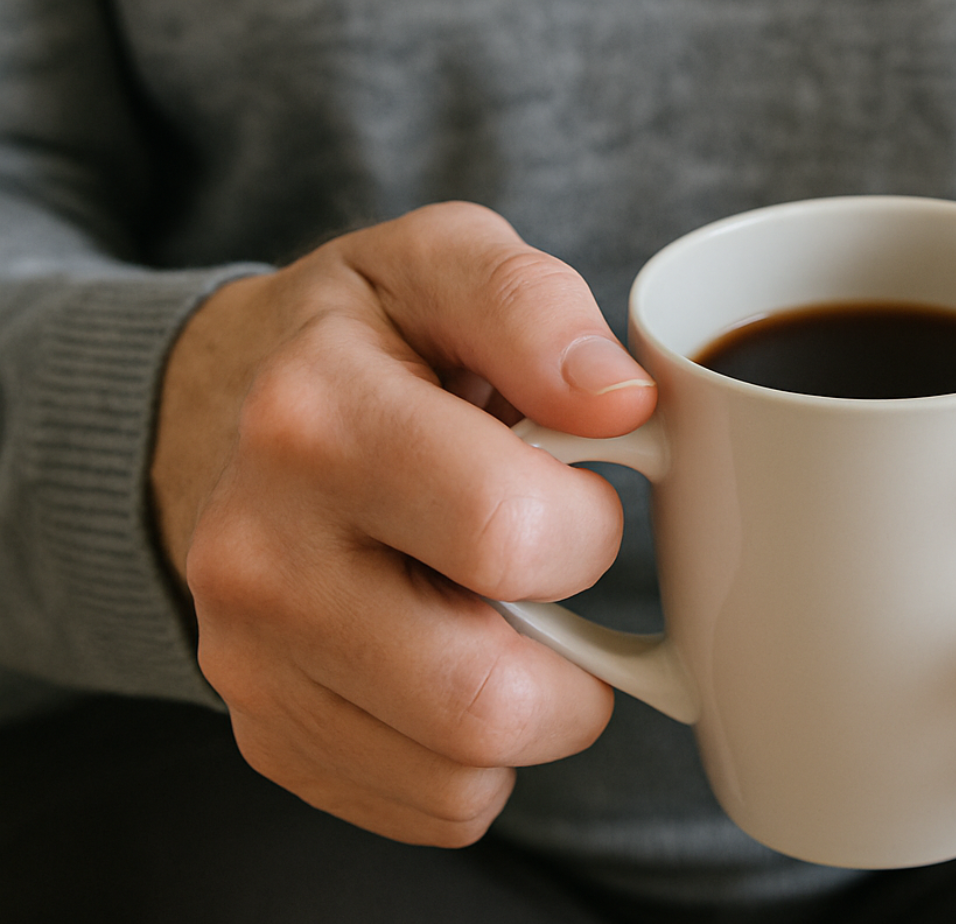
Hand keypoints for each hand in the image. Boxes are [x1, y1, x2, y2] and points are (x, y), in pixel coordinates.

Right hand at [151, 202, 655, 845]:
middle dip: (577, 656)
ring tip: (513, 621)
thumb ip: (535, 307)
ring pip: (462, 774)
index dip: (588, 525)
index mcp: (314, 418)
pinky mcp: (266, 729)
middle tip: (559, 582)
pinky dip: (482, 757)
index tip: (577, 488)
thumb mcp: (445, 264)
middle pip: (484, 698)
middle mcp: (260, 554)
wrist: (222, 410)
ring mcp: (250, 656)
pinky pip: (429, 806)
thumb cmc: (370, 340)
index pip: (507, 533)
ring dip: (535, 713)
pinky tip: (461, 663)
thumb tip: (620, 401)